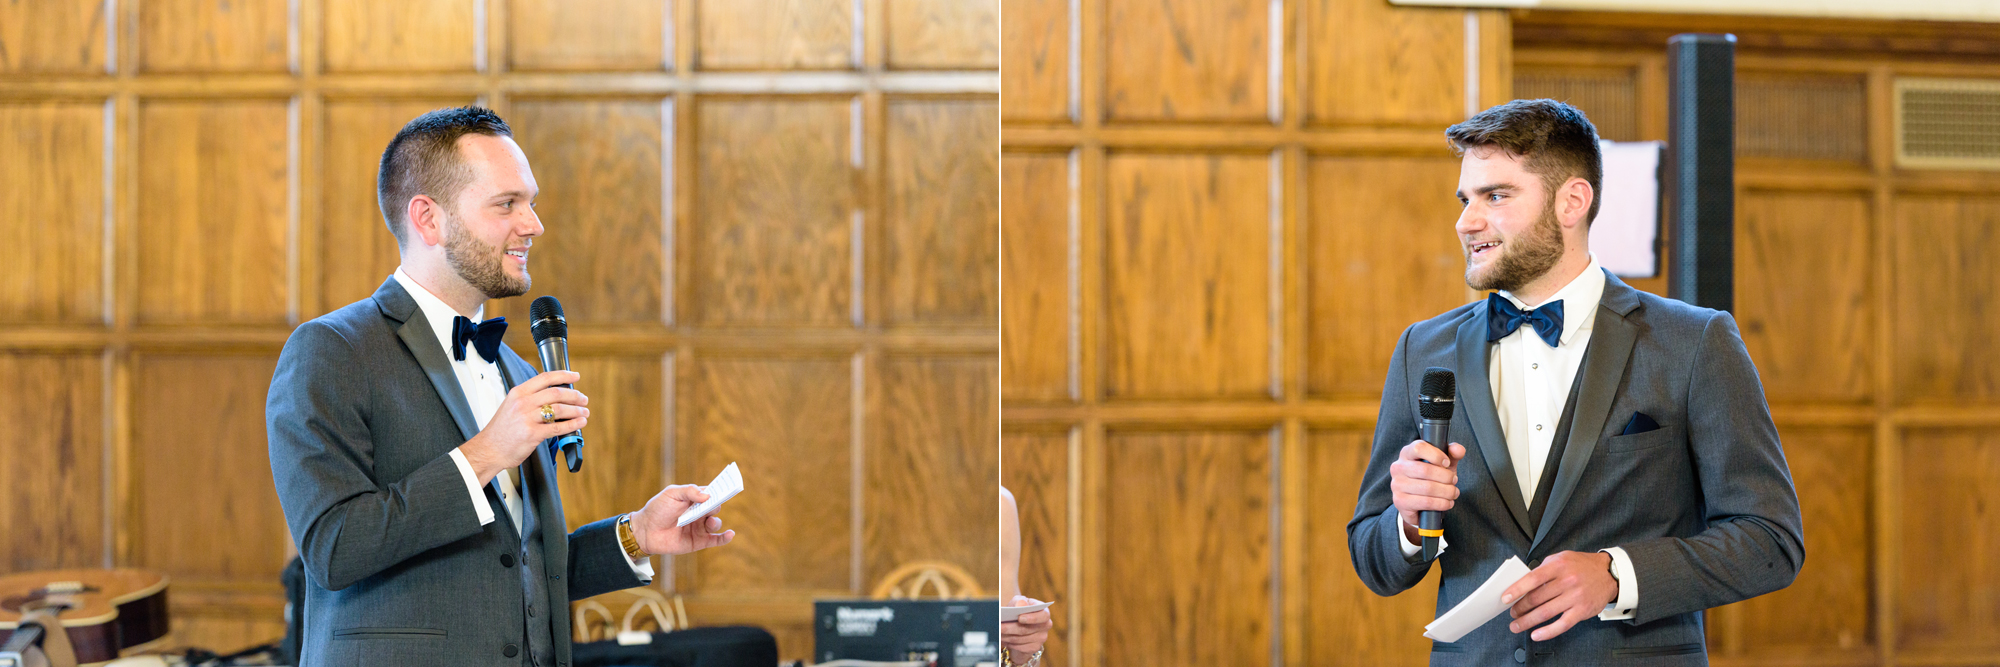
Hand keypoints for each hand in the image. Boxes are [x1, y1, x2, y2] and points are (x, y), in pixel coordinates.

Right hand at [460, 371, 587, 483]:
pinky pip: (558, 427)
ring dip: (576, 410)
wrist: (489, 450)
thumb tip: (555, 395)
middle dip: (575, 395)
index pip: (545, 378)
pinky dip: (573, 424)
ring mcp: (527, 418)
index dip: (564, 375)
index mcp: (518, 393)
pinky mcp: (532, 434)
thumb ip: (530, 398)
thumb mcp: (511, 406)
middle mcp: (523, 403)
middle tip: (583, 399)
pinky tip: (580, 423)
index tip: (575, 376)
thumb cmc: (501, 430)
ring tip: (584, 412)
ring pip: (559, 409)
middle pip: (556, 393)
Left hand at [629, 484, 735, 554]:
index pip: (711, 494)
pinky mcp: (698, 541)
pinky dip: (725, 538)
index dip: (719, 491)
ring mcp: (699, 527)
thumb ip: (689, 491)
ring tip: (709, 522)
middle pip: (715, 508)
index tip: (727, 488)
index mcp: (694, 499)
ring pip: (716, 523)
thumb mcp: (671, 494)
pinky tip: (730, 534)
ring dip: (716, 521)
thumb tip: (708, 496)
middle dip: (715, 506)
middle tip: (709, 507)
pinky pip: (716, 540)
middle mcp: (699, 513)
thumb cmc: (657, 509)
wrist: (645, 531)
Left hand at [1002, 595, 1050, 664]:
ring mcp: (1042, 638)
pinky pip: (1020, 647)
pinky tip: (1004, 639)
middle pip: (1027, 629)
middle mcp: (1046, 625)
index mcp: (1044, 612)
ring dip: (1007, 636)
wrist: (1021, 625)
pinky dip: (1010, 643)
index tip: (1019, 618)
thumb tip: (1021, 604)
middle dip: (1010, 628)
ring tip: (998, 632)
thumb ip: (1019, 601)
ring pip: (1021, 639)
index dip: (1032, 618)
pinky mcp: (1035, 647)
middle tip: (999, 626)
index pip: (1043, 616)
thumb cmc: (1020, 611)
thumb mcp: (1018, 602)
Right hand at [1390, 439, 1465, 542]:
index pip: (1419, 448)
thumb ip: (1452, 454)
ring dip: (1447, 492)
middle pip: (1425, 470)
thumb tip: (1458, 449)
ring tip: (1453, 493)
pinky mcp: (1400, 501)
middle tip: (1454, 480)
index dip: (1436, 455)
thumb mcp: (1442, 465)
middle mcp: (1398, 467)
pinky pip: (1426, 502)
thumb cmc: (1431, 479)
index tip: (1447, 463)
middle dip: (1446, 477)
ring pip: (1428, 488)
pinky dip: (1442, 503)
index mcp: (1407, 453)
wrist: (1419, 504)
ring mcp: (1397, 485)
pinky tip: (1447, 503)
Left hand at [1502, 551, 1617, 640]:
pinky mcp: (1582, 611)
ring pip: (1545, 612)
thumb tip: (1522, 583)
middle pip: (1536, 598)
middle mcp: (1567, 581)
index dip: (1517, 589)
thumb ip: (1543, 569)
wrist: (1609, 573)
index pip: (1533, 578)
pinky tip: (1536, 634)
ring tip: (1517, 625)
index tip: (1505, 598)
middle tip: (1512, 612)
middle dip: (1520, 607)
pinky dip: (1547, 632)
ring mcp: (1575, 597)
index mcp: (1559, 566)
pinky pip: (1562, 625)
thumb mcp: (1561, 558)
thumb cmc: (1582, 566)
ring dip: (1528, 621)